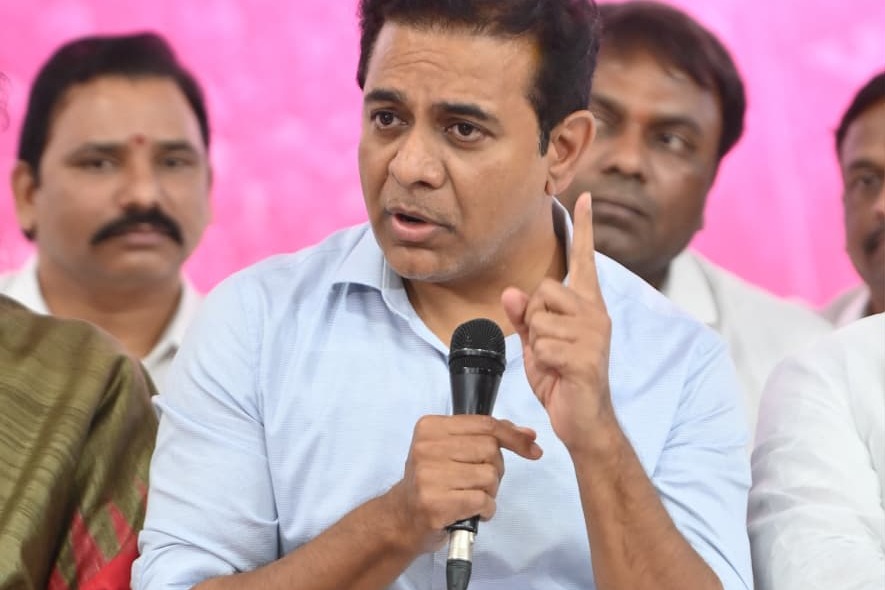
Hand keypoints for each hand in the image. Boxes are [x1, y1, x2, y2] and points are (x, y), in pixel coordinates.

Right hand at [387, 415, 541, 552]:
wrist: (403, 518)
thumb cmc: (433, 481)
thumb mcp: (452, 449)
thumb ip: (487, 437)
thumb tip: (528, 434)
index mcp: (430, 427)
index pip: (485, 424)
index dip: (513, 436)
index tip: (532, 447)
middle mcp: (426, 447)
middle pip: (490, 449)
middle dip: (495, 469)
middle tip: (479, 482)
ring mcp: (428, 476)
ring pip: (489, 476)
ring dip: (490, 492)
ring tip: (471, 497)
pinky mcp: (435, 503)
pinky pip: (483, 500)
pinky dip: (486, 509)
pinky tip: (472, 512)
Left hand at [501, 192, 613, 453]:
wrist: (582, 419)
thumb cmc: (561, 377)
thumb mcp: (536, 343)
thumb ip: (525, 316)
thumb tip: (510, 292)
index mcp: (586, 305)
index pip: (584, 260)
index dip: (582, 229)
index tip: (582, 196)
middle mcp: (595, 313)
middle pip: (543, 289)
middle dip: (533, 318)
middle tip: (548, 344)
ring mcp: (594, 334)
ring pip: (539, 319)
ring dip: (537, 344)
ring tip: (555, 361)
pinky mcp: (587, 356)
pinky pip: (542, 345)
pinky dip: (541, 362)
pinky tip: (558, 373)